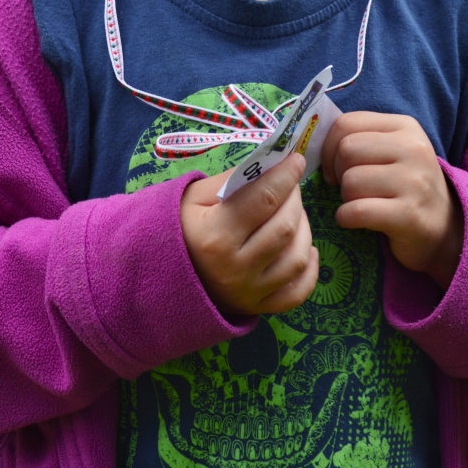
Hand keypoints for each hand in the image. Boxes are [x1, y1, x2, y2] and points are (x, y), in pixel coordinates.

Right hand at [180, 153, 318, 315]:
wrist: (158, 275)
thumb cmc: (179, 228)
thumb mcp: (195, 196)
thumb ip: (234, 179)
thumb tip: (272, 164)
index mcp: (215, 236)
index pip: (264, 199)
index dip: (285, 176)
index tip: (295, 160)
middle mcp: (235, 269)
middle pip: (285, 227)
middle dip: (294, 198)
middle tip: (289, 184)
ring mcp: (248, 293)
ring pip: (296, 258)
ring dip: (303, 228)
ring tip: (292, 212)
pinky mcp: (256, 308)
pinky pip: (297, 293)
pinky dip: (309, 270)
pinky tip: (305, 248)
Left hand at [321, 112, 463, 289]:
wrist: (445, 229)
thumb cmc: (407, 186)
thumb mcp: (392, 150)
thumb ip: (360, 137)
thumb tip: (311, 138)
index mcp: (405, 127)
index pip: (346, 123)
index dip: (328, 146)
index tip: (334, 166)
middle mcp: (413, 149)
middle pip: (346, 150)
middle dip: (338, 172)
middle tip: (349, 187)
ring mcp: (414, 182)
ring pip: (350, 181)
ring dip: (345, 198)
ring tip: (361, 203)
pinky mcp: (409, 215)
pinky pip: (357, 211)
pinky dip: (346, 218)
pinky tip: (355, 220)